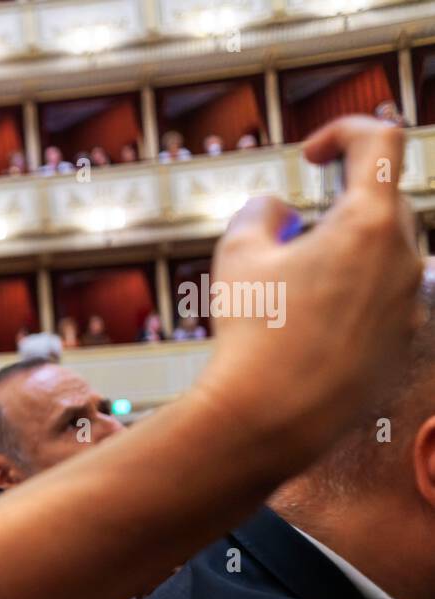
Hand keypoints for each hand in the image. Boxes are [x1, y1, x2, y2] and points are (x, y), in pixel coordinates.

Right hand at [198, 116, 422, 461]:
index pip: (381, 140)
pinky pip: (384, 300)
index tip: (312, 156)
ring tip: (292, 287)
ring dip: (344, 254)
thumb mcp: (236, 255)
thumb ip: (259, 213)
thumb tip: (277, 209)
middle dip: (338, 205)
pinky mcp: (404, 342)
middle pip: (383, 202)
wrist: (271, 418)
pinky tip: (307, 327)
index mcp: (368, 223)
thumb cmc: (254, 335)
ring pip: (384, 254)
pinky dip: (350, 297)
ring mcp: (410, 303)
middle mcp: (403, 258)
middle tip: (288, 234)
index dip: (343, 132)